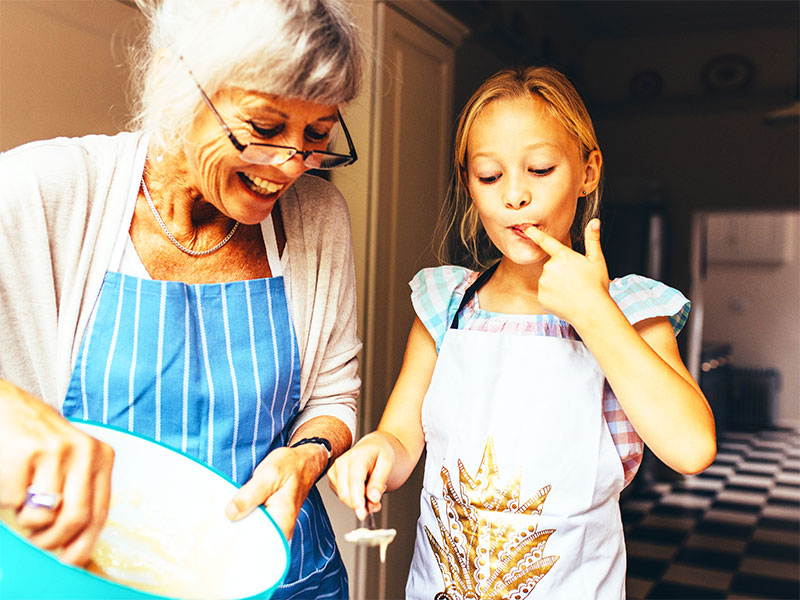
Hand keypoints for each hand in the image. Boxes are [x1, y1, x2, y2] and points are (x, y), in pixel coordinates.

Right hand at [0, 380, 113, 565]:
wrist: (2, 407)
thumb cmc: (33, 443)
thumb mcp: (67, 462)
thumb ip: (77, 495)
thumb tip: (79, 550)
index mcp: (100, 456)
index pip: (100, 513)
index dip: (83, 545)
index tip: (70, 563)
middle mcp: (85, 451)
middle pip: (76, 520)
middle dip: (52, 542)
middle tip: (37, 539)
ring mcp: (56, 450)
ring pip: (43, 517)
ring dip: (26, 521)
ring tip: (21, 500)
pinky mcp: (25, 452)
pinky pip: (14, 501)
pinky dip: (5, 500)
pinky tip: (7, 476)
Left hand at [225, 444, 326, 539]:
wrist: (302, 461)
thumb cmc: (290, 466)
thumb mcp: (268, 474)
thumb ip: (250, 494)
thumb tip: (231, 513)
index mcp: (282, 522)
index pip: (256, 544)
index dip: (237, 540)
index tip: (222, 532)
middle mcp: (280, 529)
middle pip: (252, 540)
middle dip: (234, 532)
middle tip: (219, 521)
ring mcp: (275, 524)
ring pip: (251, 531)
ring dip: (237, 523)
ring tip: (224, 515)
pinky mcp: (269, 518)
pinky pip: (253, 523)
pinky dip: (243, 517)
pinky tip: (234, 510)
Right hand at [328, 432, 394, 520]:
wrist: (374, 447)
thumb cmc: (381, 453)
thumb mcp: (388, 464)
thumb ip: (379, 482)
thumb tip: (372, 499)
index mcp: (357, 456)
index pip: (354, 481)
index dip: (358, 500)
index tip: (362, 513)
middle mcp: (342, 462)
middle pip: (346, 493)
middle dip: (362, 504)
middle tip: (377, 503)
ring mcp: (335, 470)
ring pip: (343, 497)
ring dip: (359, 502)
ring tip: (372, 492)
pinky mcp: (333, 478)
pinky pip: (342, 496)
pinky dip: (354, 499)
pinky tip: (364, 491)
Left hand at [523, 219, 611, 326]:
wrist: (592, 312)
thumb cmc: (597, 286)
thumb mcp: (597, 260)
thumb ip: (592, 239)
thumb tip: (594, 221)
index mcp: (563, 256)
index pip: (546, 242)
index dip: (535, 234)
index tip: (526, 228)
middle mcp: (550, 267)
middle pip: (552, 266)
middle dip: (561, 272)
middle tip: (576, 281)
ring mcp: (544, 283)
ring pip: (547, 280)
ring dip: (556, 284)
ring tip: (571, 292)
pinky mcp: (541, 297)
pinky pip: (545, 294)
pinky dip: (553, 296)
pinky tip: (565, 300)